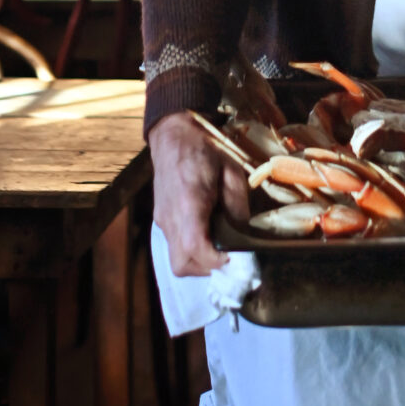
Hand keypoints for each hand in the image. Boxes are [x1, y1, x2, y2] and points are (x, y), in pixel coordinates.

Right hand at [150, 110, 250, 275]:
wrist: (173, 136)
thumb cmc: (204, 150)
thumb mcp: (231, 172)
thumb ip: (238, 205)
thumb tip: (243, 234)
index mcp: (189, 202)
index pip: (194, 246)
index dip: (214, 261)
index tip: (232, 259)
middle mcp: (171, 217)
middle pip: (181, 264)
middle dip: (205, 269)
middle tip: (226, 259)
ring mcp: (162, 220)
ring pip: (175, 260)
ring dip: (197, 263)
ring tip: (217, 249)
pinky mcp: (160, 220)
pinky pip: (174, 247)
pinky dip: (190, 252)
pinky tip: (206, 236)